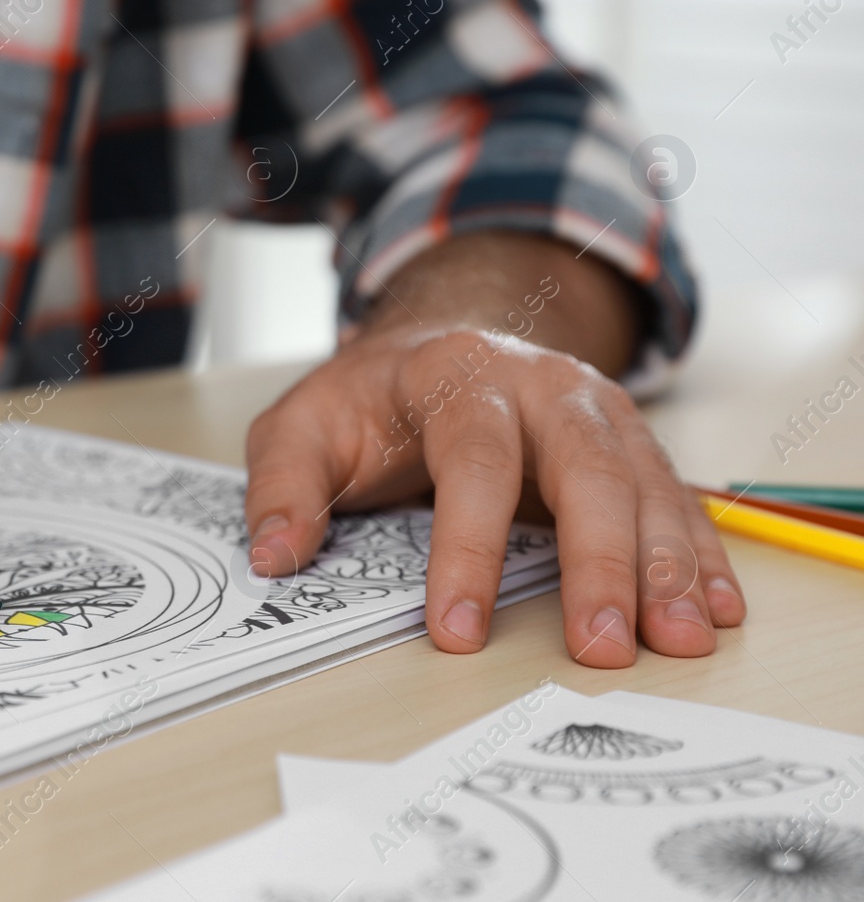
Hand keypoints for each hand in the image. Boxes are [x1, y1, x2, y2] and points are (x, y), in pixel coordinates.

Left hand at [241, 234, 745, 666]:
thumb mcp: (303, 425)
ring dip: (666, 567)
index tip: (457, 628)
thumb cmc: (370, 398)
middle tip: (598, 647)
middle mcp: (543, 385)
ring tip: (676, 643)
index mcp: (457, 375)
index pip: (472, 460)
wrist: (441, 339)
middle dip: (596, 563)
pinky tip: (714, 609)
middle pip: (583, 469)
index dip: (468, 547)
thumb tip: (273, 556)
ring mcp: (597, 411)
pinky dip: (700, 555)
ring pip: (643, 485)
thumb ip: (282, 485)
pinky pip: (675, 498)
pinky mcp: (629, 444)